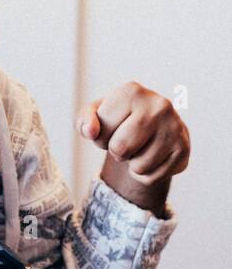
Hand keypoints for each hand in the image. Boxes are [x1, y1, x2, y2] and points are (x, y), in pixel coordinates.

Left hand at [77, 81, 189, 214]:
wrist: (153, 126)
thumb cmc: (118, 119)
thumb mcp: (95, 115)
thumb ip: (84, 121)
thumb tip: (90, 132)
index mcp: (132, 91)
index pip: (99, 133)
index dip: (99, 137)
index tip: (111, 127)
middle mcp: (159, 105)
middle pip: (120, 149)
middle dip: (116, 151)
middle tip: (125, 139)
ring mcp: (175, 127)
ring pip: (139, 167)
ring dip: (133, 163)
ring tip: (140, 145)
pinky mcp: (183, 149)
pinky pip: (153, 177)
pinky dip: (146, 173)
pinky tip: (153, 155)